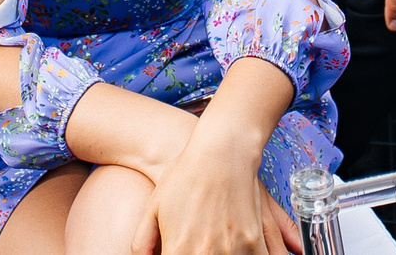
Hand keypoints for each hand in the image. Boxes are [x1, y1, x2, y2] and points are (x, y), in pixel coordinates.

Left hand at [126, 126, 297, 254]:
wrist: (221, 151)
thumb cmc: (184, 177)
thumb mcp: (153, 209)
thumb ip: (142, 243)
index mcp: (177, 250)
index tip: (176, 250)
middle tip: (197, 246)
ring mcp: (232, 251)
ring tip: (215, 248)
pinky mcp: (253, 243)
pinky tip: (235, 251)